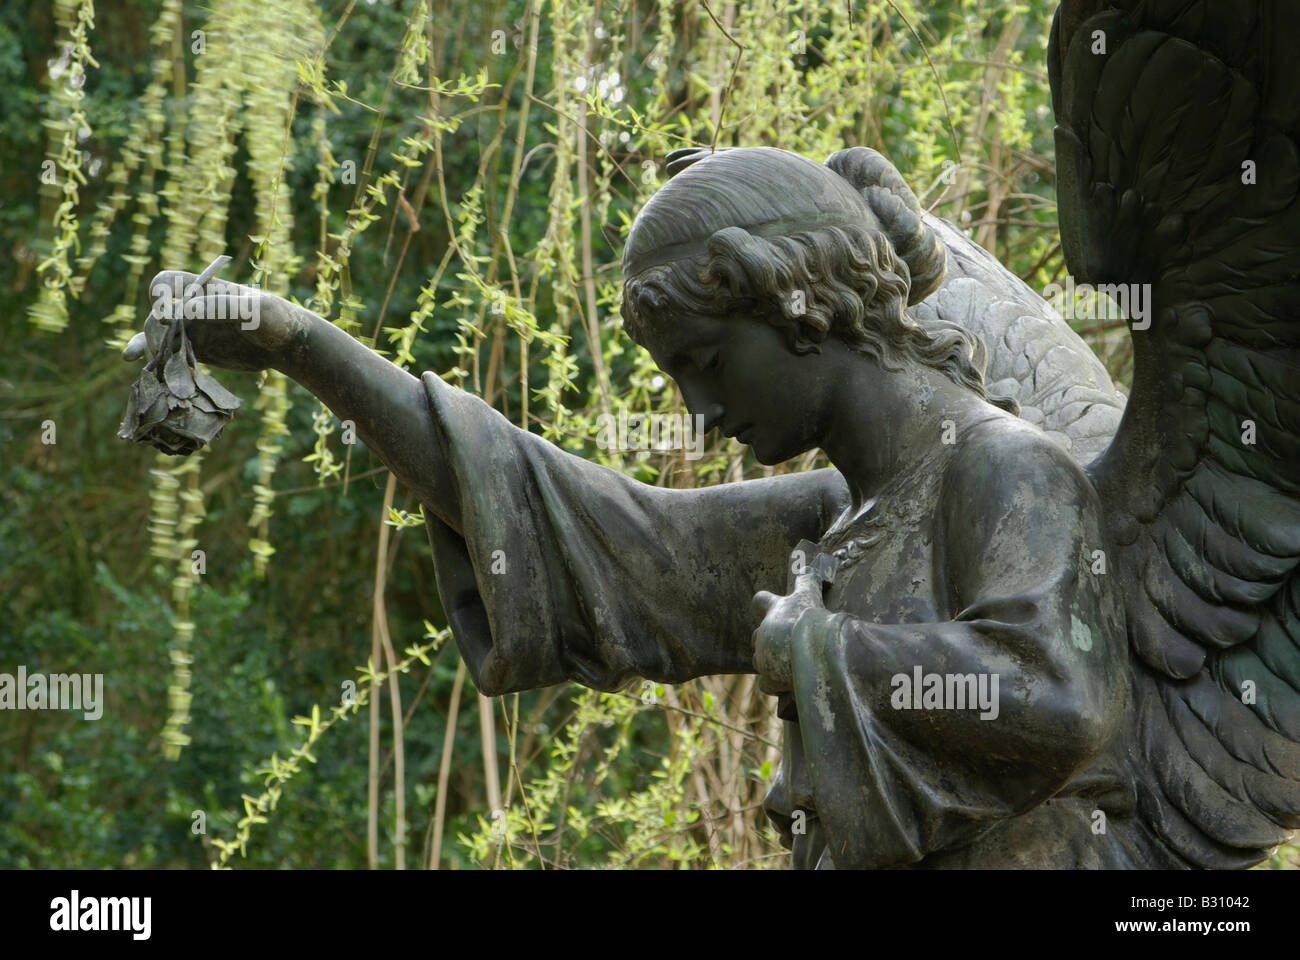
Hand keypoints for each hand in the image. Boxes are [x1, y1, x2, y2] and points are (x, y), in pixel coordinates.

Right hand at [122, 270, 303, 372]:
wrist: (286, 345)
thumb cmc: (274, 318)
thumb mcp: (251, 309)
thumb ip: (219, 307)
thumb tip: (184, 310)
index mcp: (203, 289)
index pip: (167, 282)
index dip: (158, 294)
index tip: (162, 311)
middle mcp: (193, 308)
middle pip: (158, 315)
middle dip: (153, 331)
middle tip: (158, 349)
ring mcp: (194, 331)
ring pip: (161, 338)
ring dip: (147, 348)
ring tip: (134, 359)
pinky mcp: (200, 352)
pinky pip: (175, 357)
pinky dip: (163, 366)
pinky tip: (154, 377)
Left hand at [752, 570, 825, 694]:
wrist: (816, 649)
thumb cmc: (812, 618)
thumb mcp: (811, 594)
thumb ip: (808, 580)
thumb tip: (810, 565)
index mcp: (774, 610)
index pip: (760, 600)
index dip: (765, 603)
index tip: (770, 606)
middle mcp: (764, 632)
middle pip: (756, 635)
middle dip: (767, 639)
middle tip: (786, 642)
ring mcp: (764, 657)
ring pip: (759, 660)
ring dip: (770, 661)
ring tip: (789, 663)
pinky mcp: (769, 678)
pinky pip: (766, 684)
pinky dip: (775, 684)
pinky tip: (788, 683)